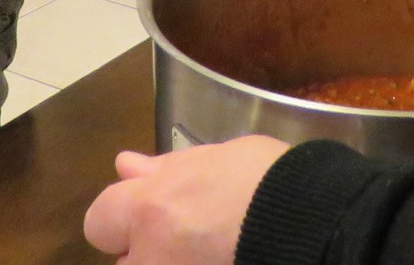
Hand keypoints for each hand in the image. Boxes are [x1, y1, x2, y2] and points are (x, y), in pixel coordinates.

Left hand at [84, 138, 288, 264]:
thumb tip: (125, 165)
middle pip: (126, 262)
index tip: (146, 212)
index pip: (99, 221)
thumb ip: (164, 170)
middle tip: (185, 235)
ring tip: (211, 249)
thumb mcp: (212, 159)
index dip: (121, 216)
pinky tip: (226, 257)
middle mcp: (153, 256)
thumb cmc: (267, 180)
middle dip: (145, 249)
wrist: (314, 223)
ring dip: (172, 260)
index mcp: (150, 209)